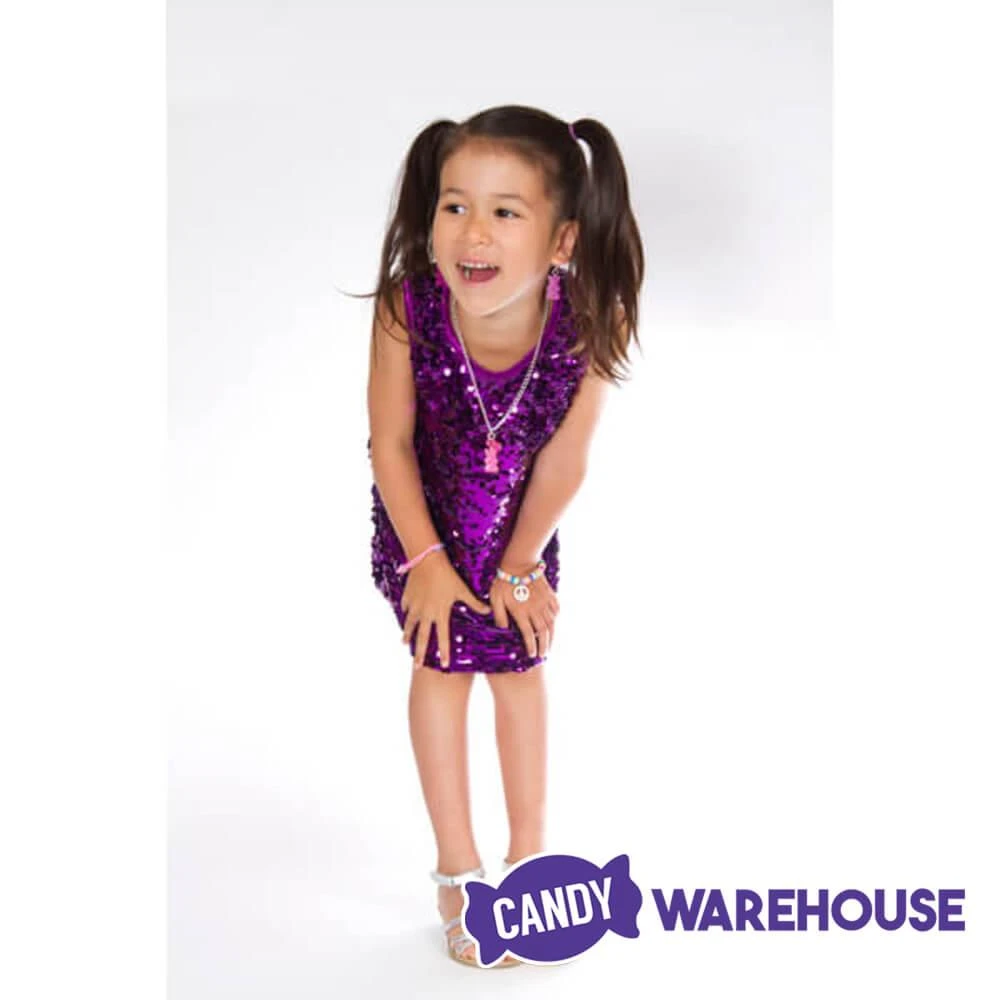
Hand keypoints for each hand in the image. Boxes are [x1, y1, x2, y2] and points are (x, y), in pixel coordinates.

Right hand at [401, 550, 490, 668]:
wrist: (427, 560)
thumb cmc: (447, 575)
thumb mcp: (462, 590)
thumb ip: (474, 603)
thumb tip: (488, 611)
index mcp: (440, 614)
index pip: (442, 638)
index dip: (444, 652)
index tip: (444, 665)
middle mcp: (425, 613)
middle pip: (421, 637)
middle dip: (420, 653)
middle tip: (418, 666)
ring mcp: (414, 606)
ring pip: (409, 625)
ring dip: (407, 635)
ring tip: (404, 643)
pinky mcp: (407, 597)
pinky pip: (405, 608)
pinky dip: (405, 614)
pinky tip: (405, 617)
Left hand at [489, 564, 559, 658]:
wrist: (519, 562)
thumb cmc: (503, 580)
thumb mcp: (495, 598)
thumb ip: (499, 615)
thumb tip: (503, 630)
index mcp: (521, 612)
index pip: (528, 635)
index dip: (530, 647)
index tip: (531, 655)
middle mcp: (535, 609)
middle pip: (542, 632)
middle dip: (543, 646)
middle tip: (543, 655)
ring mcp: (544, 602)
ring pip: (551, 623)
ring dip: (552, 636)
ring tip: (550, 645)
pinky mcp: (549, 594)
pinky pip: (556, 609)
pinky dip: (556, 619)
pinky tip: (554, 624)